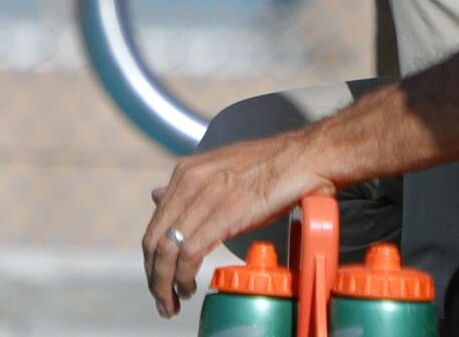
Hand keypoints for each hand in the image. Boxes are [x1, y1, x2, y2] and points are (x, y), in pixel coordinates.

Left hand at [142, 130, 333, 318]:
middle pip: (154, 239)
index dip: (152, 256)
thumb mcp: (222, 169)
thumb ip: (189, 187)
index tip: (160, 277)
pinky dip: (184, 276)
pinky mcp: (224, 213)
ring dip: (164, 284)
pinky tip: (190, 287)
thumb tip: (157, 195)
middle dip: (154, 275)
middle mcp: (190, 180)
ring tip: (173, 302)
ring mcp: (205, 196)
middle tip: (163, 298)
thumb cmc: (272, 166)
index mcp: (187, 171)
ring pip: (167, 250)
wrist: (305, 157)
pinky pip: (189, 253)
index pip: (155, 222)